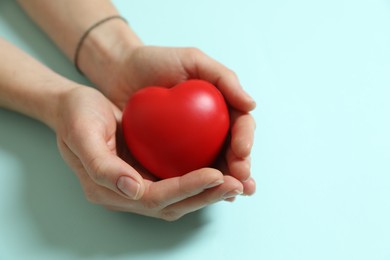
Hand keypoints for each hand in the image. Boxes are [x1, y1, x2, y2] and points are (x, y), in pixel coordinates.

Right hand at [54, 86, 242, 219]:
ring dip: (209, 192)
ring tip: (237, 182)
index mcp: (108, 189)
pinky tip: (222, 170)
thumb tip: (132, 189)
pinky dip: (201, 180)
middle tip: (237, 184)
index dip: (187, 189)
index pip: (155, 197)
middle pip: (173, 204)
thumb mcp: (82, 133)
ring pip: (180, 198)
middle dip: (207, 196)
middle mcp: (127, 192)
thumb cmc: (75, 116)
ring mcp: (138, 184)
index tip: (215, 174)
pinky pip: (179, 181)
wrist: (73, 107)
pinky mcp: (148, 172)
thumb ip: (102, 166)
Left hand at [94, 46, 256, 194]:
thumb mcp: (193, 60)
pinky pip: (186, 170)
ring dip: (225, 181)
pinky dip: (197, 183)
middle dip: (240, 167)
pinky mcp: (171, 154)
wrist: (122, 71)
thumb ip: (224, 78)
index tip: (241, 151)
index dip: (245, 139)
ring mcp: (192, 143)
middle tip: (241, 179)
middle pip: (232, 150)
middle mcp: (211, 127)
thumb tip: (251, 105)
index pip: (240, 125)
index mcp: (221, 106)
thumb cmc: (157, 61)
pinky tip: (204, 194)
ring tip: (231, 194)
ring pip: (214, 165)